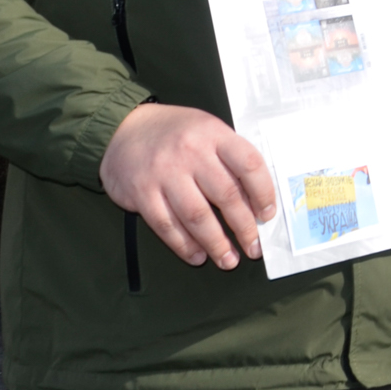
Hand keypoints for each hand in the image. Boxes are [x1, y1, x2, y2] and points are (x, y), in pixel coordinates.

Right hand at [97, 102, 275, 269]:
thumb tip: (255, 200)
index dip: (263, 193)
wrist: (123, 129)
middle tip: (254, 248)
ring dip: (216, 243)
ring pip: (197, 216)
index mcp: (213, 134)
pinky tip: (198, 255)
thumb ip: (229, 158)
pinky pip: (167, 226)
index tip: (267, 216)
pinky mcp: (142, 193)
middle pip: (226, 195)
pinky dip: (185, 245)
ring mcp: (165, 173)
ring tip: (228, 260)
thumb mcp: (207, 130)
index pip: (249, 164)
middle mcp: (191, 152)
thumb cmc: (175, 133)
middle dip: (244, 227)